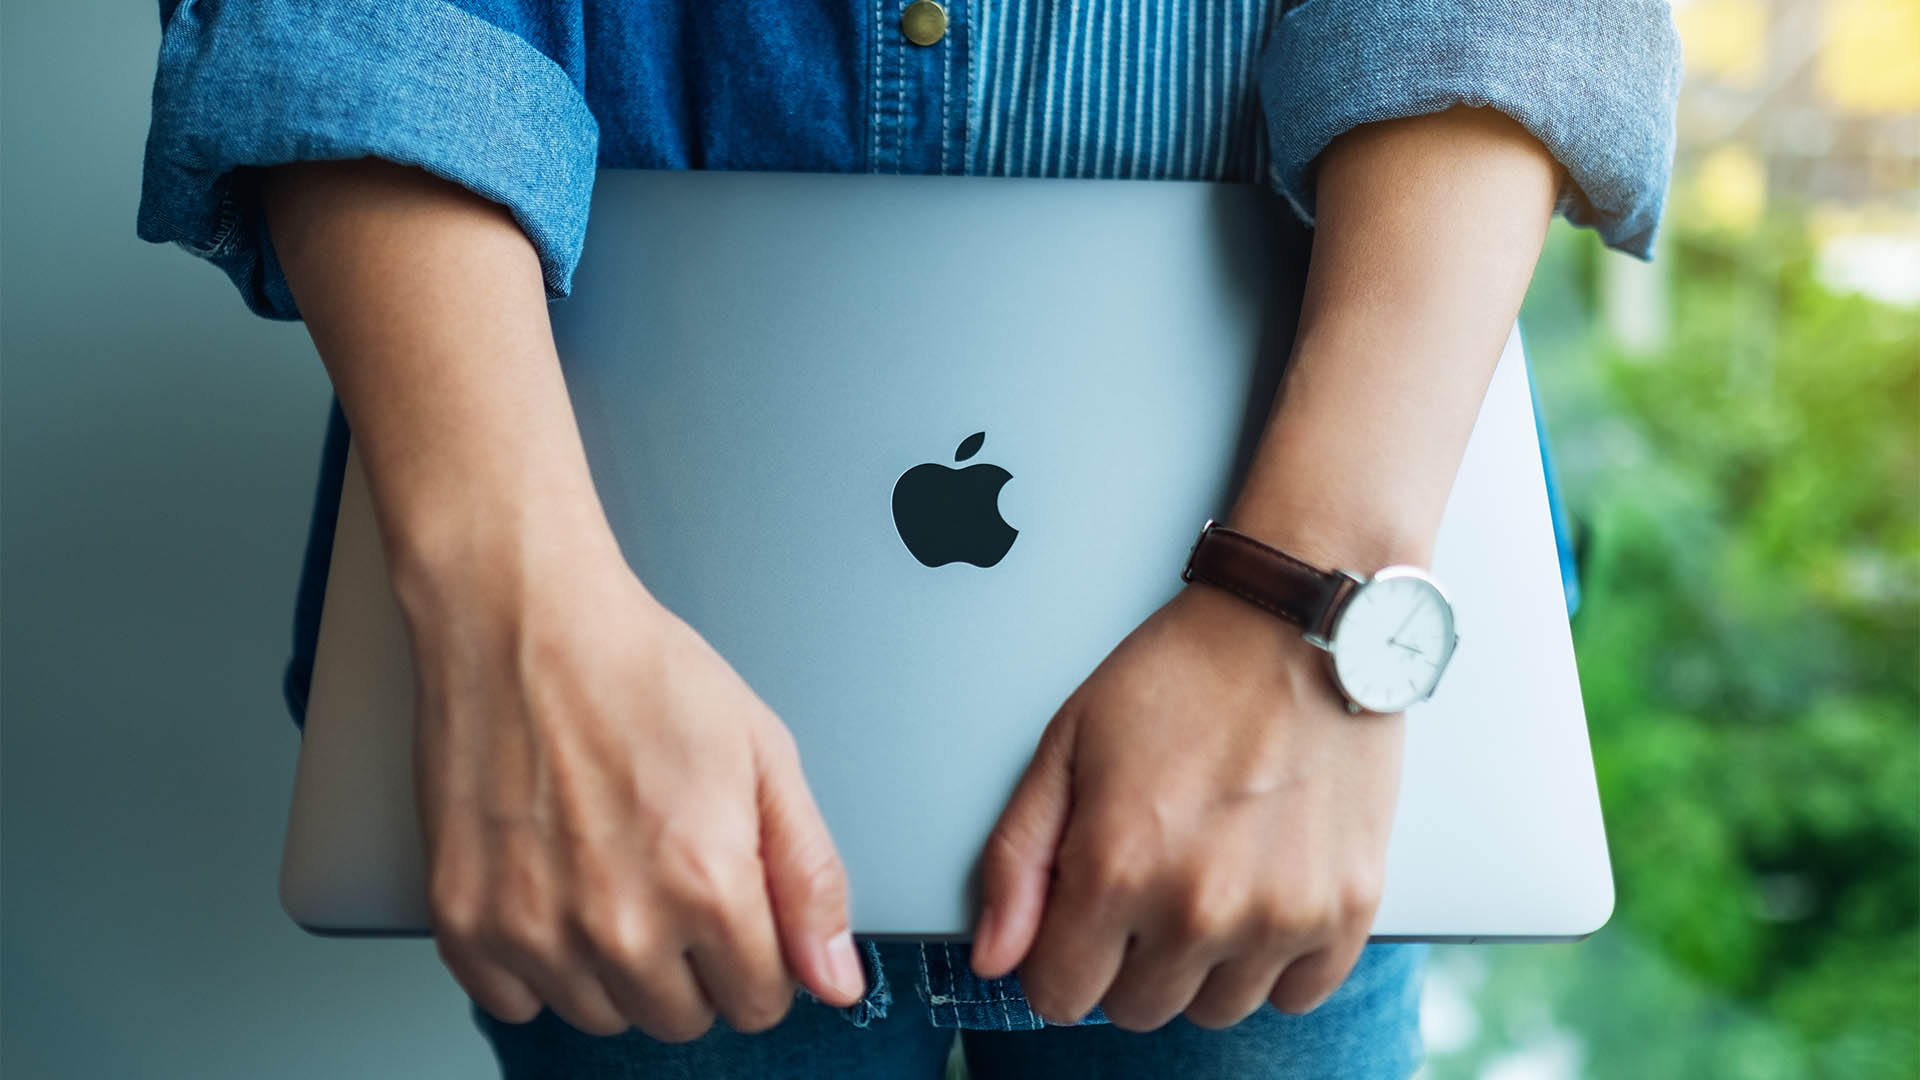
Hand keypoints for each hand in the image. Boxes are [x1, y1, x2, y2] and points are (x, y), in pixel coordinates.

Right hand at [400, 523, 865, 1040]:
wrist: (522, 621)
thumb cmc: (639, 672)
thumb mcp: (764, 756)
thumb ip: (810, 877)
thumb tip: (837, 979)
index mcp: (707, 886)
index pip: (759, 1003)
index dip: (758, 959)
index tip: (737, 918)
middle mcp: (620, 926)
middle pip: (680, 1020)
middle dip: (690, 966)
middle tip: (669, 880)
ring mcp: (534, 931)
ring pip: (600, 1016)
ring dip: (613, 969)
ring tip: (608, 873)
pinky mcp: (466, 922)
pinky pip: (515, 1002)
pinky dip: (534, 964)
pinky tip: (551, 890)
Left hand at [968, 582, 1403, 1029]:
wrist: (1298, 625)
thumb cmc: (1180, 674)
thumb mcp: (1067, 746)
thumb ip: (1017, 860)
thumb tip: (995, 957)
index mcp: (1118, 869)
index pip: (1059, 996)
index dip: (1056, 958)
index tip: (1076, 919)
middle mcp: (1200, 909)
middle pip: (1138, 1008)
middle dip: (1126, 959)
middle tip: (1146, 880)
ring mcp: (1281, 916)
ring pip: (1215, 1009)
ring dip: (1201, 964)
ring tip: (1207, 877)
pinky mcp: (1349, 909)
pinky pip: (1298, 995)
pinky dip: (1276, 959)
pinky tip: (1262, 891)